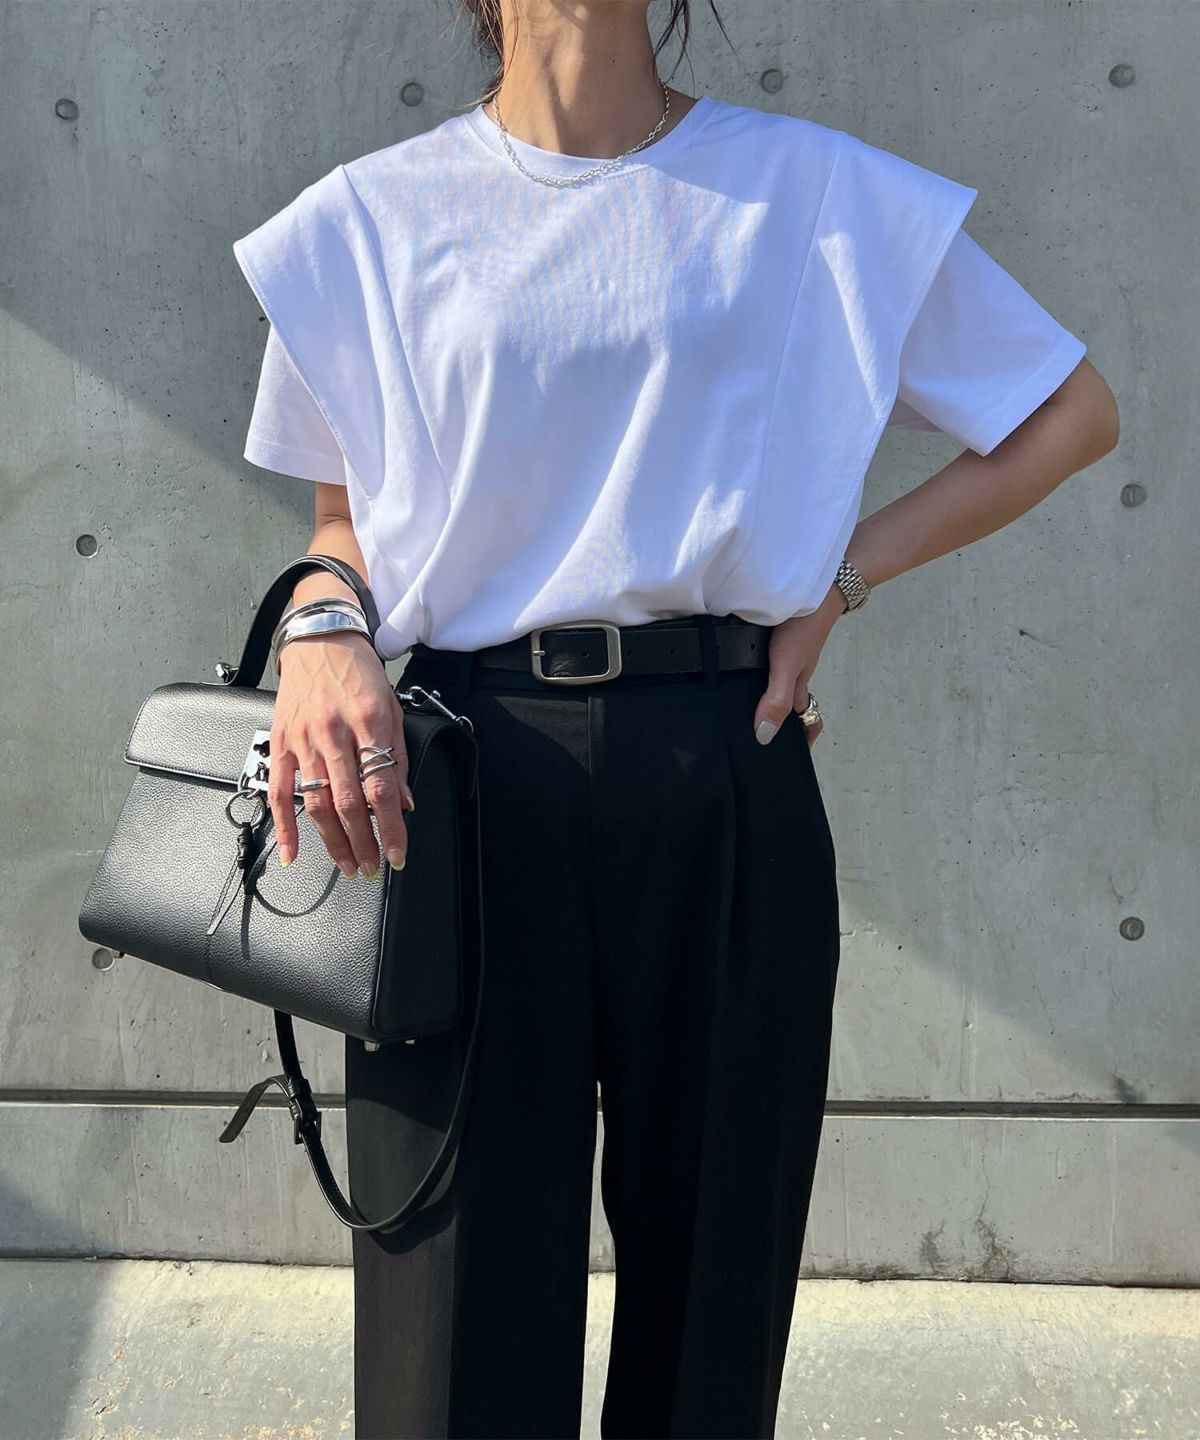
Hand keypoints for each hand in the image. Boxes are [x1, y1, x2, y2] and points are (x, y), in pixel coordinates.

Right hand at [268, 632, 413, 877]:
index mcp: (369, 722)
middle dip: (364, 843)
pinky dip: (285, 827)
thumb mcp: (393, 708)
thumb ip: (397, 757)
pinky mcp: (281, 743)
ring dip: (334, 842)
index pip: (382, 787)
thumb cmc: (360, 673)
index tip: (398, 854)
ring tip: (349, 866)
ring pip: (317, 803)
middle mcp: (335, 732)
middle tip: (373, 868)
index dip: (391, 827)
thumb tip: (403, 803)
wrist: (320, 639)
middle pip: (349, 802)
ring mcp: (304, 739)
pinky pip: (280, 793)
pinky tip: (292, 854)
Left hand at [752, 586, 845, 747]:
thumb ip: (775, 699)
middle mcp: (796, 674)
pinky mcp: (783, 640)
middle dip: (780, 721)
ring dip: (769, 696)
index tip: (790, 756)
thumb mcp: (786, 666)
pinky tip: (744, 667)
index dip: (802, 739)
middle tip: (758, 733)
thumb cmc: (803, 627)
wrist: (818, 588)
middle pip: (791, 705)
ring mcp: (791, 657)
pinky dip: (763, 671)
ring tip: (746, 706)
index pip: (805, 721)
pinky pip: (774, 663)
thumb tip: (764, 735)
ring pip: (782, 683)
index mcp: (799, 686)